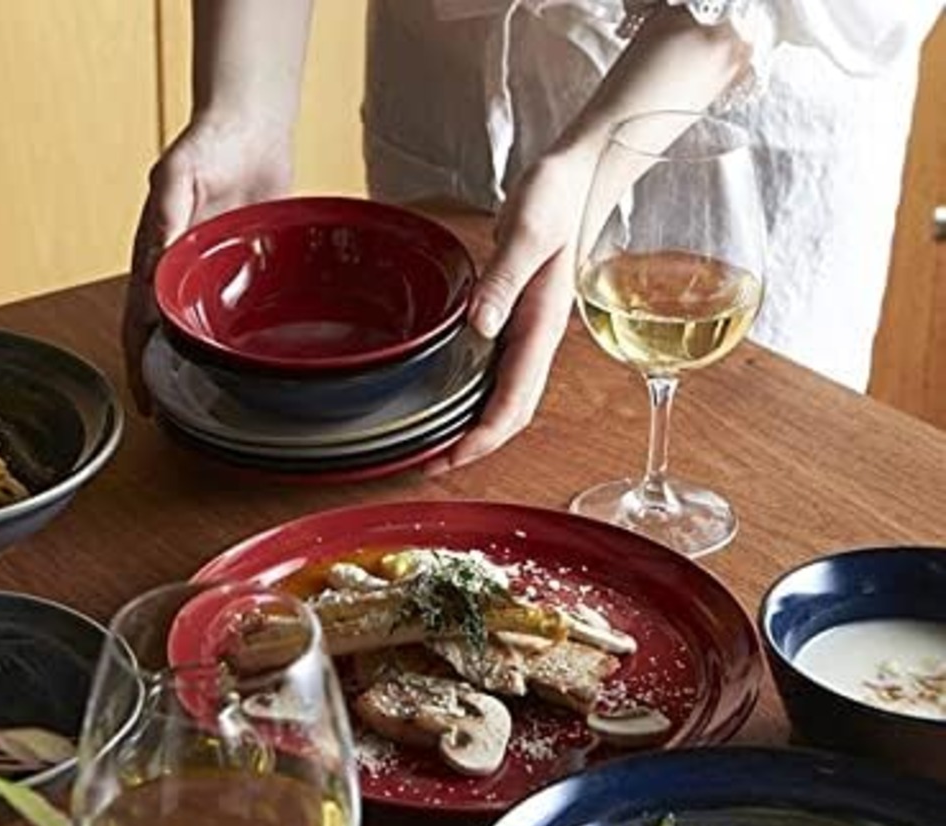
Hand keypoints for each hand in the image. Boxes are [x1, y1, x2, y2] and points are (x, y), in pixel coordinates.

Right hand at [122, 115, 291, 412]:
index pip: (138, 321)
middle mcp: (180, 271)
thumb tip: (154, 259)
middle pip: (167, 335)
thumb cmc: (207, 143)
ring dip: (203, 362)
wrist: (250, 128)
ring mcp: (213, 273)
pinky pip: (239, 310)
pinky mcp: (245, 268)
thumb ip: (167, 214)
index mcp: (154, 255)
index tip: (145, 399)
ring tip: (212, 403)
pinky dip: (240, 338)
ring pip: (204, 328)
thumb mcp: (178, 174)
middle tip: (176, 417)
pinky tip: (250, 363)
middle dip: (166, 375)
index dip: (139, 363)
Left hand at [425, 152, 594, 475]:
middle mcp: (537, 337)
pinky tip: (449, 394)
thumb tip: (480, 327)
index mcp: (542, 325)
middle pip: (511, 411)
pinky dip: (474, 393)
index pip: (514, 400)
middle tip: (430, 465)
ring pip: (504, 394)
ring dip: (473, 424)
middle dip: (474, 445)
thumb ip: (504, 278)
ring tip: (433, 442)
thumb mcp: (528, 231)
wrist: (579, 177)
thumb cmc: (555, 198)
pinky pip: (497, 369)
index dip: (483, 437)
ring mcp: (529, 329)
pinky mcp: (518, 316)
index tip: (451, 459)